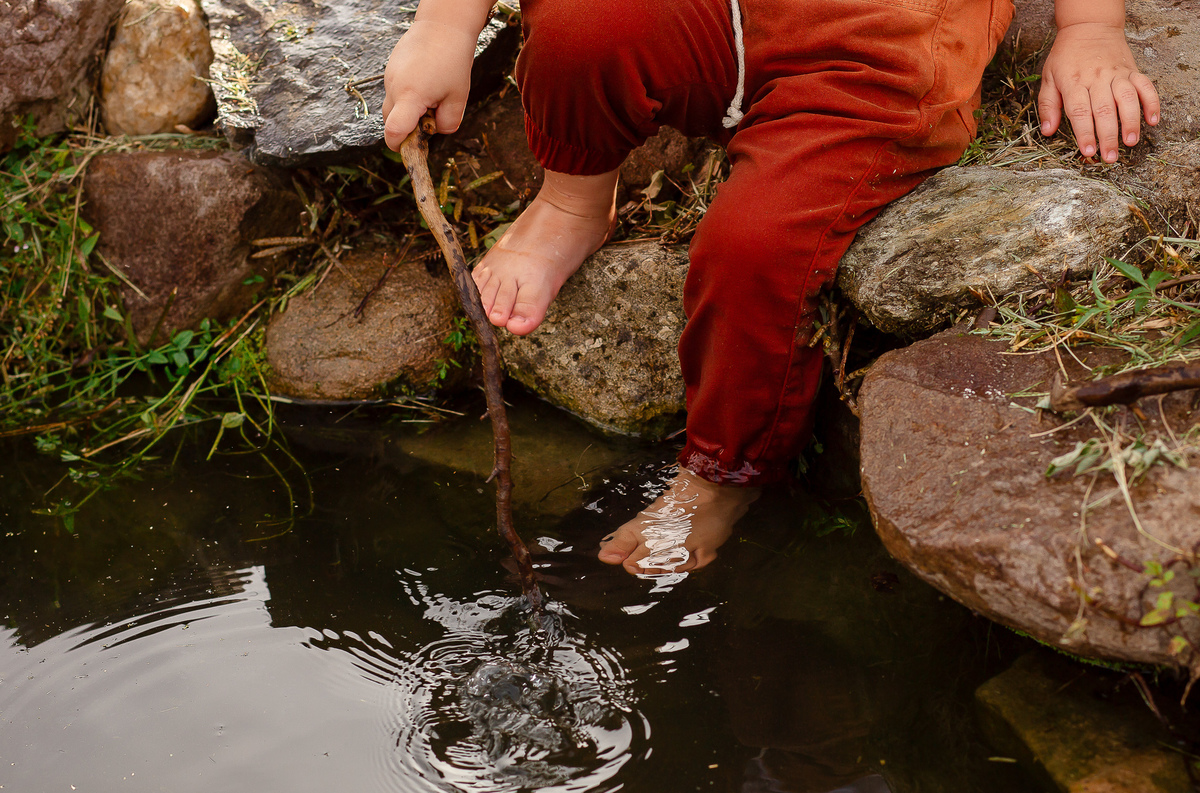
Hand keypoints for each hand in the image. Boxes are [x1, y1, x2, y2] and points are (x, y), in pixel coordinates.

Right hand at [382, 20, 476, 150]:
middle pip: (391, 123)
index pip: (393, 132)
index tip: (415, 147)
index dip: (401, 146)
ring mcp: (389, 77)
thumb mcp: (458, 98)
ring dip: (409, 111)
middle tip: (432, 116)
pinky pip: (395, 93)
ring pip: (393, 108)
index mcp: (410, 97)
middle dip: (408, 129)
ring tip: (432, 94)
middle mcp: (393, 87)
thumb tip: (435, 131)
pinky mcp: (390, 70)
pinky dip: (407, 97)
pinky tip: (426, 82)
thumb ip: (448, 123)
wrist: (442, 25)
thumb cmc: (453, 60)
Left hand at [1037, 22, 1159, 162]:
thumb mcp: (1048, 78)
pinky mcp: (1132, 70)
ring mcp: (1116, 74)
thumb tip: (1047, 131)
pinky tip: (1152, 120)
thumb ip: (1047, 106)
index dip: (1085, 133)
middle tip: (1110, 157)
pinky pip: (1145, 86)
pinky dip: (1152, 102)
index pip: (1080, 112)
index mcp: (1073, 83)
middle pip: (1104, 111)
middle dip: (1108, 136)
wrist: (1089, 27)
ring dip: (1131, 122)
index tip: (1088, 152)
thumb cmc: (1066, 56)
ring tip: (1130, 142)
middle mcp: (1096, 79)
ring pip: (1127, 99)